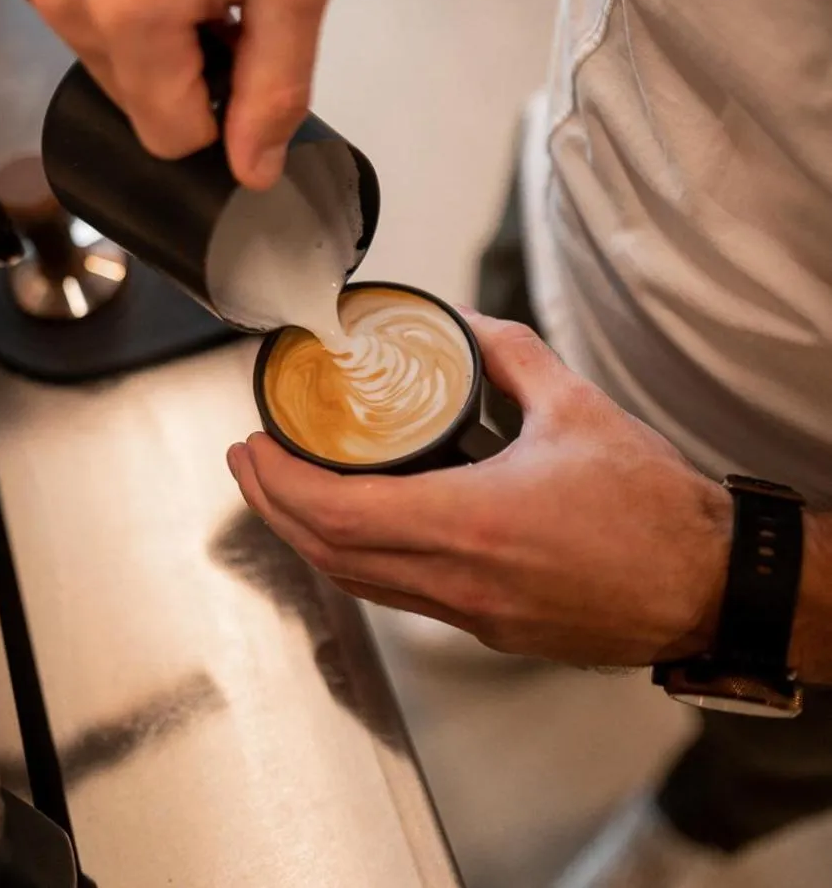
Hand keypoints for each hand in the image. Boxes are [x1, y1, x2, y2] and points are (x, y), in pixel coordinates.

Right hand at [0, 0, 331, 187]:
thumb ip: (278, 87)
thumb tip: (253, 170)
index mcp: (132, 10)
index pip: (169, 136)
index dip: (218, 109)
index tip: (238, 49)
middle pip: (132, 98)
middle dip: (182, 64)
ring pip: (99, 57)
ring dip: (144, 29)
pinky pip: (65, 8)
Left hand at [228, 312, 732, 666]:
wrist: (706, 586)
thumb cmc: (652, 511)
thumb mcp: (577, 408)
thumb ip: (514, 356)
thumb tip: (473, 326)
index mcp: (472, 522)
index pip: (341, 512)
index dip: (280, 483)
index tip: (253, 447)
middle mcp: (460, 579)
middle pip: (331, 555)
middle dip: (273, 507)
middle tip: (249, 461)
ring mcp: (472, 613)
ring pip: (360, 584)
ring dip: (310, 537)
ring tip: (288, 490)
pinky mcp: (490, 628)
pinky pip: (400, 597)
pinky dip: (360, 561)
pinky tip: (360, 529)